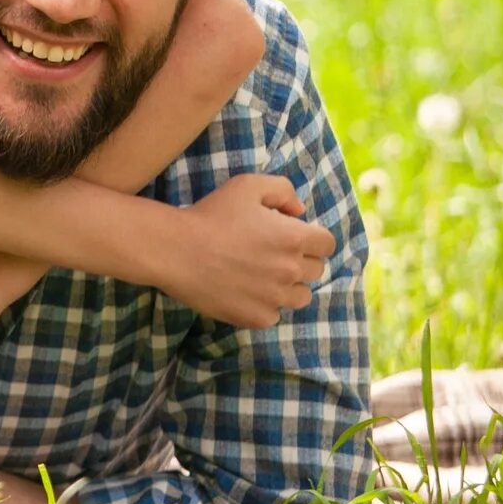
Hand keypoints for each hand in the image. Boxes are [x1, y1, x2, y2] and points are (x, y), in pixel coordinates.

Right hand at [160, 172, 334, 326]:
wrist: (175, 250)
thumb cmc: (211, 214)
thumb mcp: (248, 185)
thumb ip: (283, 190)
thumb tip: (299, 211)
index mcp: (295, 238)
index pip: (327, 244)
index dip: (312, 238)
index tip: (293, 237)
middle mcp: (291, 271)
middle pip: (316, 271)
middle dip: (299, 260)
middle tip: (271, 254)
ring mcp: (275, 298)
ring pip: (300, 297)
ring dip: (288, 286)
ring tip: (262, 276)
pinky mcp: (257, 318)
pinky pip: (274, 314)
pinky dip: (265, 305)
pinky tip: (244, 290)